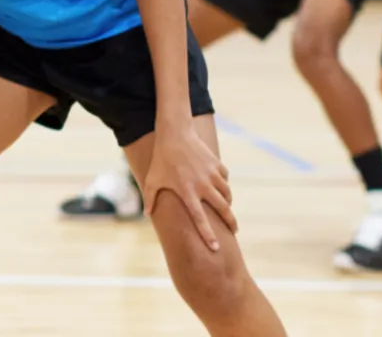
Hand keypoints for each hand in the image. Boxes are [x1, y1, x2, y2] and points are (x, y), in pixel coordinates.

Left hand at [142, 125, 236, 251]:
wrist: (175, 134)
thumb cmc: (161, 160)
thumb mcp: (152, 179)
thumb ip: (150, 198)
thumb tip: (147, 214)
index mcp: (187, 192)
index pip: (200, 219)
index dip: (208, 235)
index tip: (216, 248)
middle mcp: (202, 185)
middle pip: (223, 209)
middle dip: (231, 222)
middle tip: (234, 230)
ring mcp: (212, 175)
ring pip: (227, 195)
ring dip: (227, 204)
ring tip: (225, 209)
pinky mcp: (217, 165)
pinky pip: (225, 180)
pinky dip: (224, 186)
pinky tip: (220, 188)